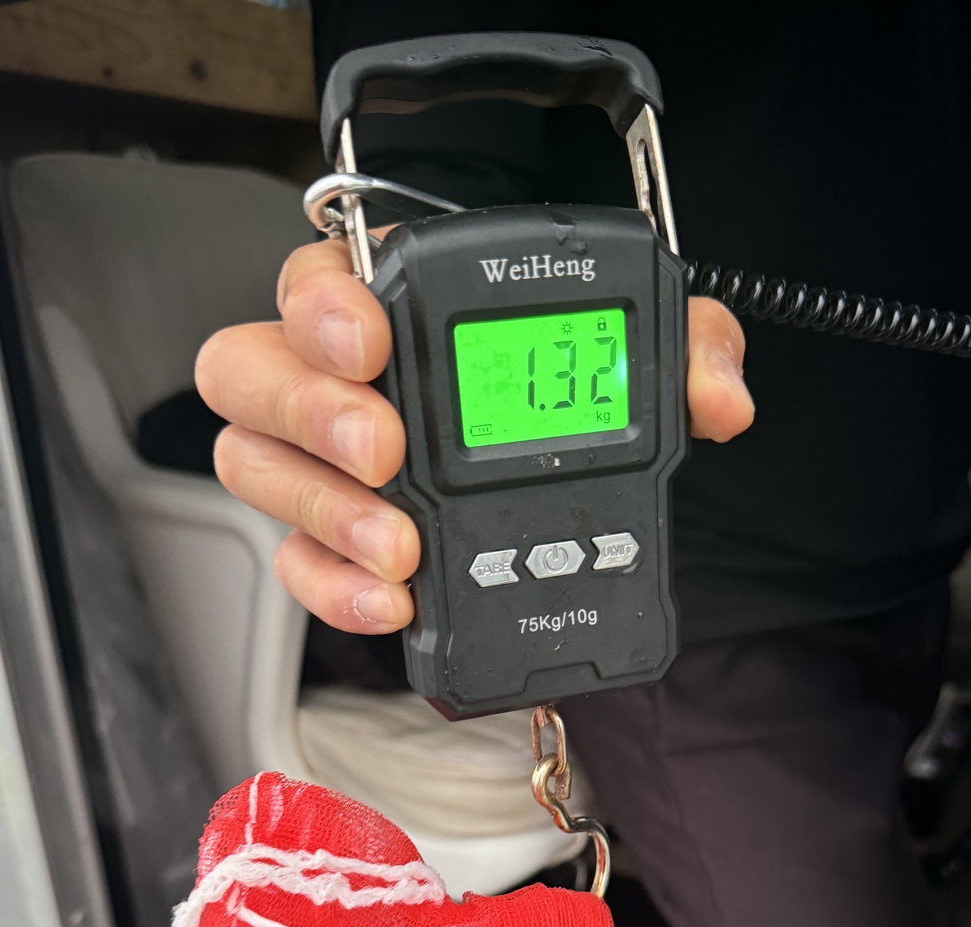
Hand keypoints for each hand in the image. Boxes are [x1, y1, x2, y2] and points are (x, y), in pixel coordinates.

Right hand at [196, 238, 753, 634]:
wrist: (563, 499)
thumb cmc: (568, 400)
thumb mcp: (638, 359)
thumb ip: (688, 350)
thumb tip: (720, 398)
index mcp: (393, 305)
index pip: (315, 280)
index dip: (326, 307)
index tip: (374, 343)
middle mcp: (333, 381)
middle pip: (250, 372)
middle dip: (313, 411)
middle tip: (387, 451)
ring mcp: (321, 468)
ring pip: (255, 470)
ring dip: (323, 512)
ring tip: (402, 547)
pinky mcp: (331, 546)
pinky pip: (295, 564)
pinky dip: (334, 590)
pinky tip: (392, 602)